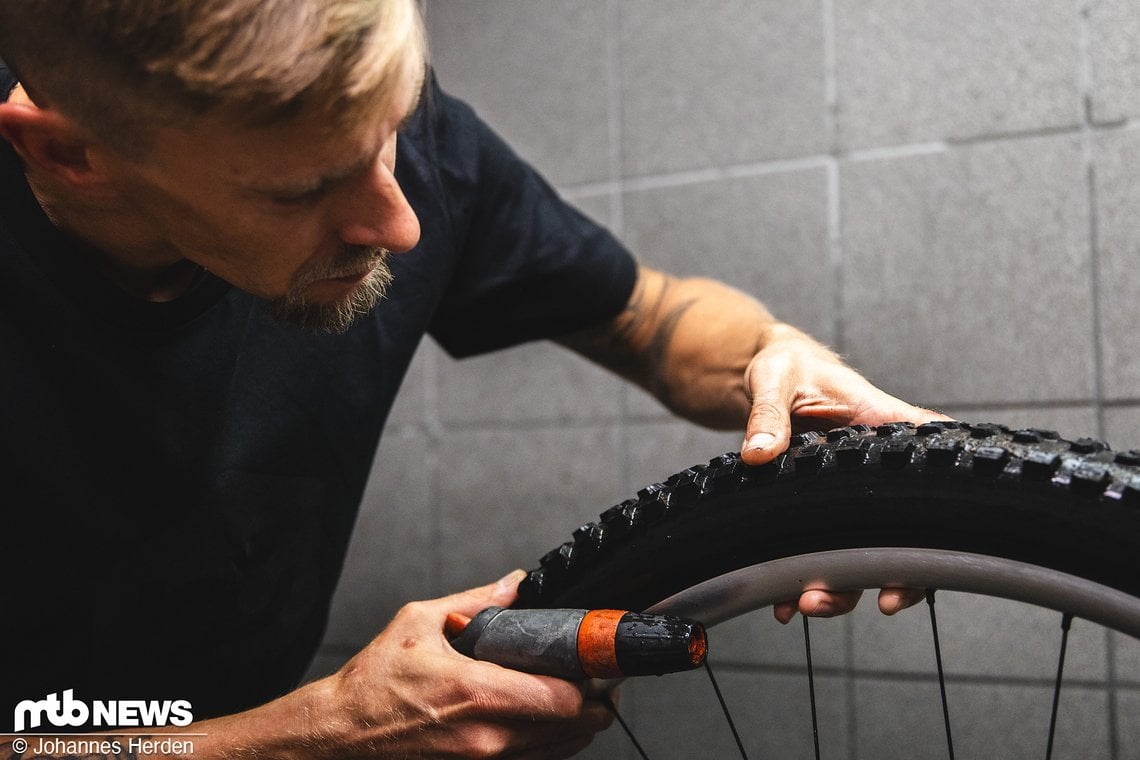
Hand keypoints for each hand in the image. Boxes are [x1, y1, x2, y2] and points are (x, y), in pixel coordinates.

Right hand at [320, 571, 612, 757]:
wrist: (337, 737)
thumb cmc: (371, 686)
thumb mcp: (418, 624)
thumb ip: (475, 602)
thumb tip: (514, 584)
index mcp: (474, 693)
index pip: (562, 698)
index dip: (590, 680)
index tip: (598, 663)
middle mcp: (485, 737)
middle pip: (572, 728)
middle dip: (592, 702)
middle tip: (595, 677)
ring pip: (559, 750)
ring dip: (575, 725)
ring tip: (574, 697)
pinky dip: (549, 743)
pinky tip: (545, 721)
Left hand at [738, 324, 949, 623]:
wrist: (762, 376)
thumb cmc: (784, 364)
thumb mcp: (774, 378)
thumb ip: (768, 414)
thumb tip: (758, 452)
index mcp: (886, 425)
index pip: (934, 470)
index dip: (941, 521)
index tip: (922, 559)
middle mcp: (879, 467)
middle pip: (907, 531)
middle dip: (887, 573)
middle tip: (859, 596)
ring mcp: (856, 493)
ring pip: (867, 552)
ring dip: (841, 587)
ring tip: (805, 603)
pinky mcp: (827, 508)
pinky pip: (828, 551)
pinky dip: (806, 579)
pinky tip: (783, 602)